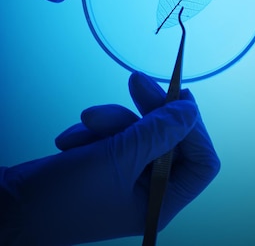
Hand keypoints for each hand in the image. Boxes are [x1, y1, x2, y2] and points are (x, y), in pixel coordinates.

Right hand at [0, 72, 219, 244]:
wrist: (8, 208)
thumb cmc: (61, 197)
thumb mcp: (115, 158)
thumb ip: (157, 132)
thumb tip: (190, 110)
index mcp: (161, 202)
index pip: (202, 161)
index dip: (193, 128)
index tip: (177, 97)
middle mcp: (149, 191)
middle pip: (171, 138)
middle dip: (149, 110)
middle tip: (136, 80)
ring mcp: (127, 178)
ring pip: (139, 132)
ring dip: (113, 121)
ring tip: (86, 124)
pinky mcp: (106, 165)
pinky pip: (115, 136)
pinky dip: (96, 132)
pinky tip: (71, 140)